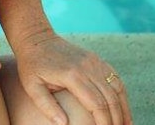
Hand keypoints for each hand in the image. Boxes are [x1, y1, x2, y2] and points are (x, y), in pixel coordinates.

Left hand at [13, 31, 131, 124]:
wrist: (36, 38)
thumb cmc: (31, 64)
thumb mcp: (32, 86)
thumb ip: (47, 106)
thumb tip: (63, 124)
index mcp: (73, 75)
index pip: (97, 104)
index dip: (104, 122)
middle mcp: (88, 67)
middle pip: (110, 99)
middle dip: (116, 119)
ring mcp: (94, 61)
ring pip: (117, 88)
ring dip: (123, 109)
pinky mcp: (96, 59)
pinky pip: (115, 78)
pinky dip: (121, 95)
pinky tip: (122, 108)